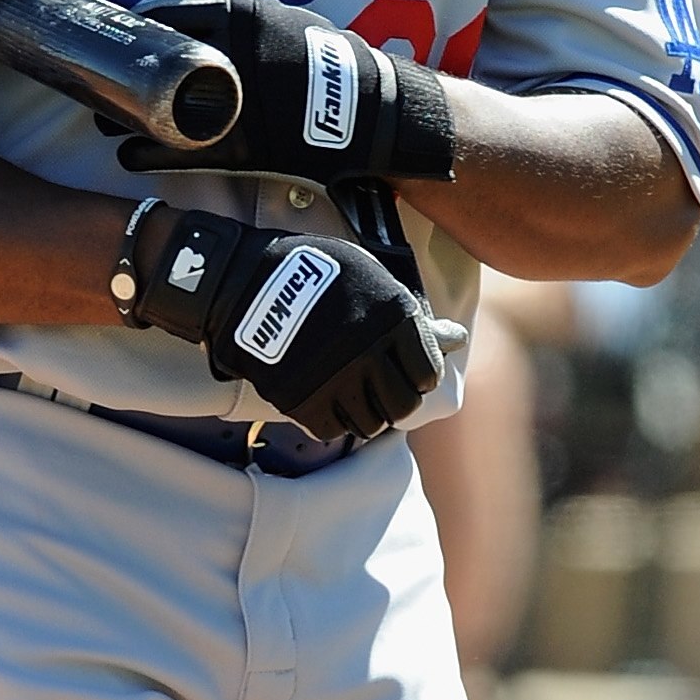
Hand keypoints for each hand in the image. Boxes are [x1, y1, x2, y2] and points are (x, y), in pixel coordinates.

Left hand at [105, 0, 453, 191]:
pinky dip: (146, 154)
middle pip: (154, 65)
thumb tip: (204, 14)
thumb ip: (245, 21)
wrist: (368, 112)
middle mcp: (229, 56)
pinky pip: (176, 152)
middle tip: (99, 86)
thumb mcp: (287, 23)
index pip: (168, 15)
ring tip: (106, 122)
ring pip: (158, 111)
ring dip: (125, 118)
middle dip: (121, 78)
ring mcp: (230, 104)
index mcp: (241, 19)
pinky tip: (128, 155)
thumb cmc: (326, 64)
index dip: (138, 30)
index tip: (121, 40)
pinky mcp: (235, 147)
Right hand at [131, 206, 466, 440]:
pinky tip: (325, 397)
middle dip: (394, 398)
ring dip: (364, 411)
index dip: (417, 373)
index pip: (427, 373)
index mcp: (394, 318)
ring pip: (370, 423)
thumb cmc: (311, 270)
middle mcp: (372, 354)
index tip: (402, 368)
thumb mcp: (367, 275)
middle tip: (377, 385)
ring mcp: (338, 381)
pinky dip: (333, 419)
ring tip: (350, 392)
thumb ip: (409, 312)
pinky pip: (333, 429)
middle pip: (403, 405)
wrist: (244, 282)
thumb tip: (456, 339)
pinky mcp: (305, 402)